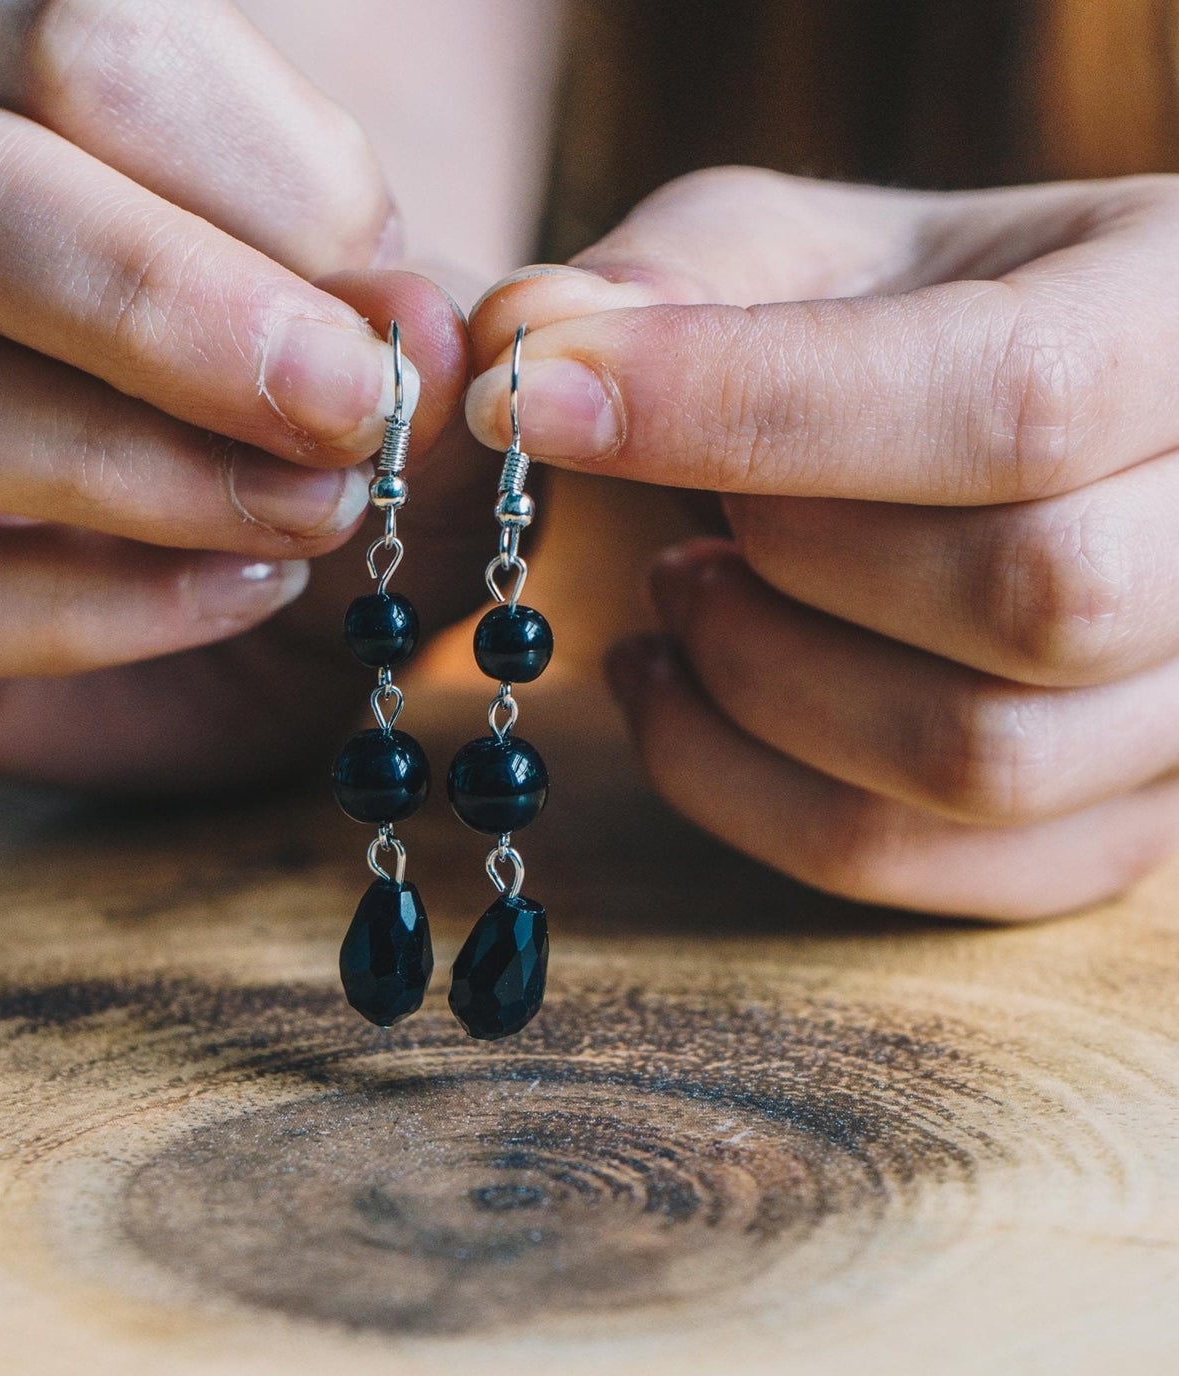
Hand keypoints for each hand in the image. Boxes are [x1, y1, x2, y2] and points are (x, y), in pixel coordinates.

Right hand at [0, 0, 488, 791]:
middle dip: (160, 310)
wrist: (299, 619)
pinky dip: (84, 608)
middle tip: (343, 417)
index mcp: (51, 118)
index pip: (87, 53)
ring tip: (306, 523)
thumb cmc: (346, 458)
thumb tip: (403, 324)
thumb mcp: (422, 393)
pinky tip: (234, 594)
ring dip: (126, 470)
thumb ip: (420, 349)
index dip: (258, 186)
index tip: (390, 335)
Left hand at [468, 167, 1178, 919]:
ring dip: (757, 683)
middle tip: (670, 526)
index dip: (741, 406)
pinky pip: (925, 862)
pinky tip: (682, 691)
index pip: (1011, 398)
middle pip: (1028, 598)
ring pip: (976, 759)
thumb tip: (527, 338)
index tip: (534, 402)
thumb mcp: (810, 247)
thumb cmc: (908, 321)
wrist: (1013, 428)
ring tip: (678, 595)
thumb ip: (680, 273)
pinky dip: (748, 793)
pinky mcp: (1114, 820)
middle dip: (784, 563)